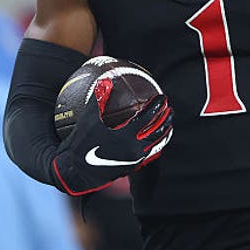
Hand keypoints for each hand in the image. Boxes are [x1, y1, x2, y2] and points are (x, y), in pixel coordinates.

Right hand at [51, 94, 172, 195]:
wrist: (79, 170)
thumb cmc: (82, 143)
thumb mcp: (88, 119)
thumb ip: (99, 98)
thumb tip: (107, 79)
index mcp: (126, 135)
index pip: (149, 117)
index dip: (157, 106)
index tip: (163, 97)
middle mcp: (134, 148)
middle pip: (158, 130)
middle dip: (166, 118)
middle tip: (170, 108)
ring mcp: (135, 159)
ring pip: (157, 143)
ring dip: (165, 131)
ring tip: (169, 122)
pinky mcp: (133, 166)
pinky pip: (150, 153)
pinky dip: (157, 143)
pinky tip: (156, 139)